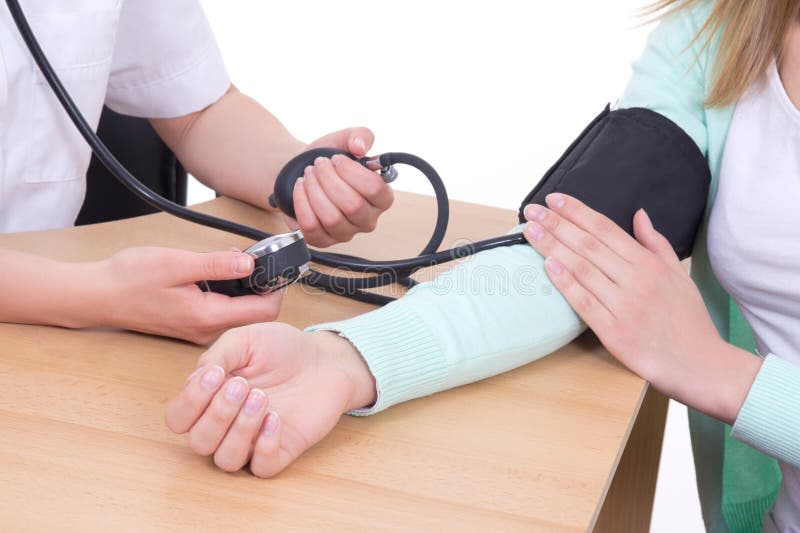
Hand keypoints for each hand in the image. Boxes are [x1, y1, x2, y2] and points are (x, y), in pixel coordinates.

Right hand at [98, 247, 281, 343]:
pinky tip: (216, 273)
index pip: (264, 313)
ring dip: (245, 289)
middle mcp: (208, 331)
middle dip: (263, 288)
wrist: (99, 295)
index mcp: (208, 318)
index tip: (276, 267)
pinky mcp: (194, 325)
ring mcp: (201, 331)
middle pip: (257, 316)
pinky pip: (224, 312)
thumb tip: (250, 264)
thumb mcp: (177, 264)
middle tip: (254, 261)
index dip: (276, 289)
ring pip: (241, 314)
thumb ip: (216, 265)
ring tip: (233, 263)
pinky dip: (229, 293)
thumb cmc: (131, 279)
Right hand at [164, 323, 376, 476]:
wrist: (323, 359)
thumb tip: (198, 379)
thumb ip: (216, 356)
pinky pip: (261, 468)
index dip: (190, 402)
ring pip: (226, 460)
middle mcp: (226, 425)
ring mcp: (252, 441)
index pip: (179, 419)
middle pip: (199, 443)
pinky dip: (265, 446)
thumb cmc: (282, 349)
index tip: (218, 374)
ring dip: (240, 429)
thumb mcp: (245, 340)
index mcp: (210, 399)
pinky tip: (276, 418)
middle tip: (243, 386)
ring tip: (262, 398)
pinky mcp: (281, 451)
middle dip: (217, 414)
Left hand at [284, 127, 393, 246]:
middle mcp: (366, 219)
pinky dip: (302, 203)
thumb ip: (360, 136)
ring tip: (308, 175)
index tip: (336, 159)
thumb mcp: (345, 140)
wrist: (301, 170)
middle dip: (329, 179)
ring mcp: (345, 233)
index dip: (352, 172)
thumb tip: (360, 146)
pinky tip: (301, 188)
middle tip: (319, 165)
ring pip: (332, 218)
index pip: (375, 190)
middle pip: (352, 205)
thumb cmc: (328, 158)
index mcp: (381, 197)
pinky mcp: (322, 240)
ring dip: (315, 190)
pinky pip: (312, 227)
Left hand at [522, 193, 760, 423]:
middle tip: (531, 210)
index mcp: (650, 264)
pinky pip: (584, 302)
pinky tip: (547, 265)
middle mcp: (636, 281)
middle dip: (556, 223)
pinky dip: (565, 283)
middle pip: (588, 244)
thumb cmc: (688, 320)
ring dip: (552, 247)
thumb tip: (639, 213)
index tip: (554, 199)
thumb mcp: (679, 275)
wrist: (701, 365)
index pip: (606, 229)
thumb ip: (656, 243)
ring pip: (582, 268)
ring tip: (530, 231)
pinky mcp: (614, 332)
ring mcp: (624, 306)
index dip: (577, 212)